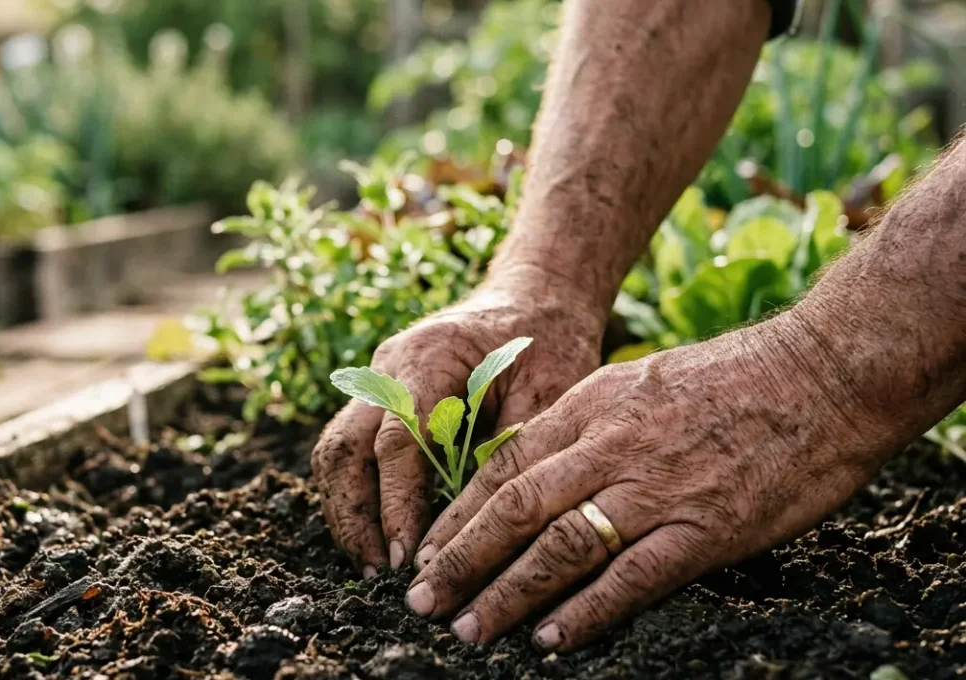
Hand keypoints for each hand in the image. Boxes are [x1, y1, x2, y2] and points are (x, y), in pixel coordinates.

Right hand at [311, 273, 606, 576]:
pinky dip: (355, 493)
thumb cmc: (550, 343)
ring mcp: (377, 379)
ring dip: (346, 509)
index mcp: (430, 355)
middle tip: (379, 570)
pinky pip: (348, 449)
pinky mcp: (378, 398)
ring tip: (372, 563)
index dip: (397, 502)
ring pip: (336, 450)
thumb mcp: (550, 390)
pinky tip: (376, 535)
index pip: (398, 439)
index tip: (408, 555)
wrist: (536, 299)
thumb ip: (510, 448)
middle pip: (345, 446)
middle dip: (355, 514)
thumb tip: (476, 525)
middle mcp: (389, 365)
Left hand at [404, 310, 909, 650]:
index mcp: (592, 406)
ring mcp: (656, 487)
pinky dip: (586, 611)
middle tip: (423, 600)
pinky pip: (632, 576)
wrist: (825, 373)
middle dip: (462, 558)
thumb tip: (539, 466)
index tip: (428, 549)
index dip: (459, 513)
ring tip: (471, 629)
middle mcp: (611, 445)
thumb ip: (588, 423)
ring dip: (507, 592)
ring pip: (560, 545)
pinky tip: (552, 638)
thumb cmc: (735, 378)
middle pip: (515, 507)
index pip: (504, 464)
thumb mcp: (641, 381)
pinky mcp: (705, 527)